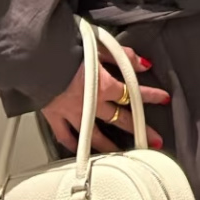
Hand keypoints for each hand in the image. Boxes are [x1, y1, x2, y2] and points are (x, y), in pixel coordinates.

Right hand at [40, 45, 169, 153]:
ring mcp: (72, 113)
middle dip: (139, 129)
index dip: (151, 96)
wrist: (35, 55)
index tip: (164, 99)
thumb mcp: (100, 45)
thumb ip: (123, 56)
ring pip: (94, 135)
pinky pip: (65, 136)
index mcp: (103, 85)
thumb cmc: (65, 48)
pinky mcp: (53, 116)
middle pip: (119, 119)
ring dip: (110, 145)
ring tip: (122, 154)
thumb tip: (143, 64)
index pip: (133, 93)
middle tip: (154, 140)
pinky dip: (73, 145)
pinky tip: (81, 152)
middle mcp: (90, 103)